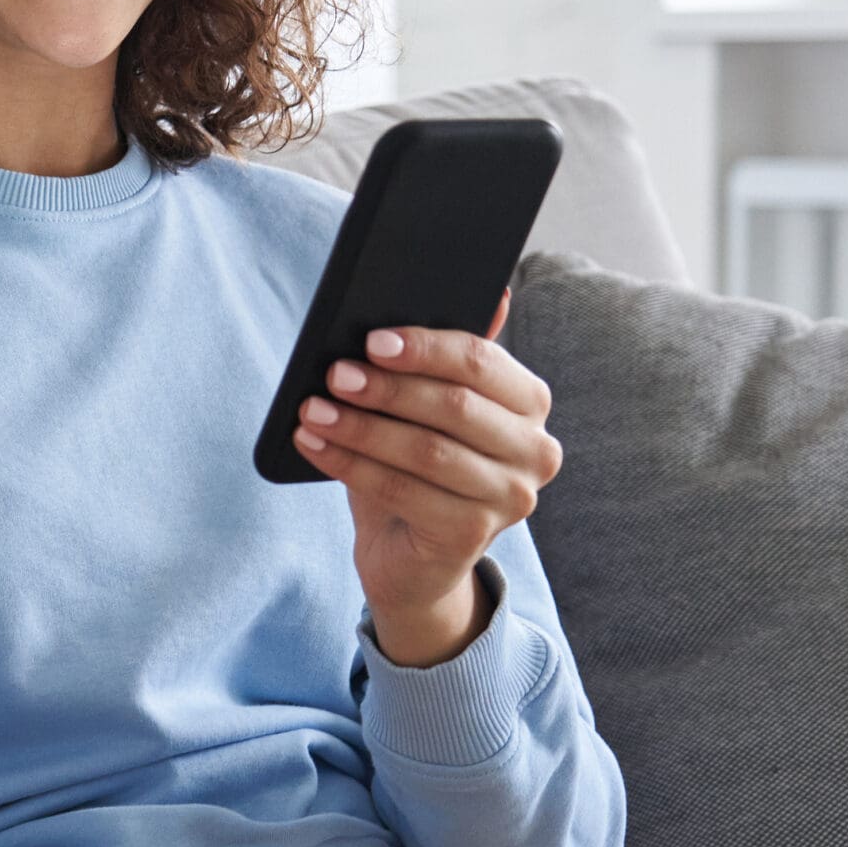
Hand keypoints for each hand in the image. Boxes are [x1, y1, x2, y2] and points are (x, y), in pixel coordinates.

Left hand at [291, 287, 563, 636]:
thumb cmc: (415, 463)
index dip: (425, 349)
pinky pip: (403, 491)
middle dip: (387, 388)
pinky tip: (313, 445)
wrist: (411, 553)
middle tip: (333, 373)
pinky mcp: (473, 535)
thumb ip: (442, 355)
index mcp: (529, 402)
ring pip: (426, 451)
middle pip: (454, 406)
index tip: (370, 340)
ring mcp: (510, 497)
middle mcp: (535, 450)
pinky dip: (350, 464)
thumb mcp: (426, 406)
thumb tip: (486, 292)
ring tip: (312, 410)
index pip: (481, 362)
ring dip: (361, 427)